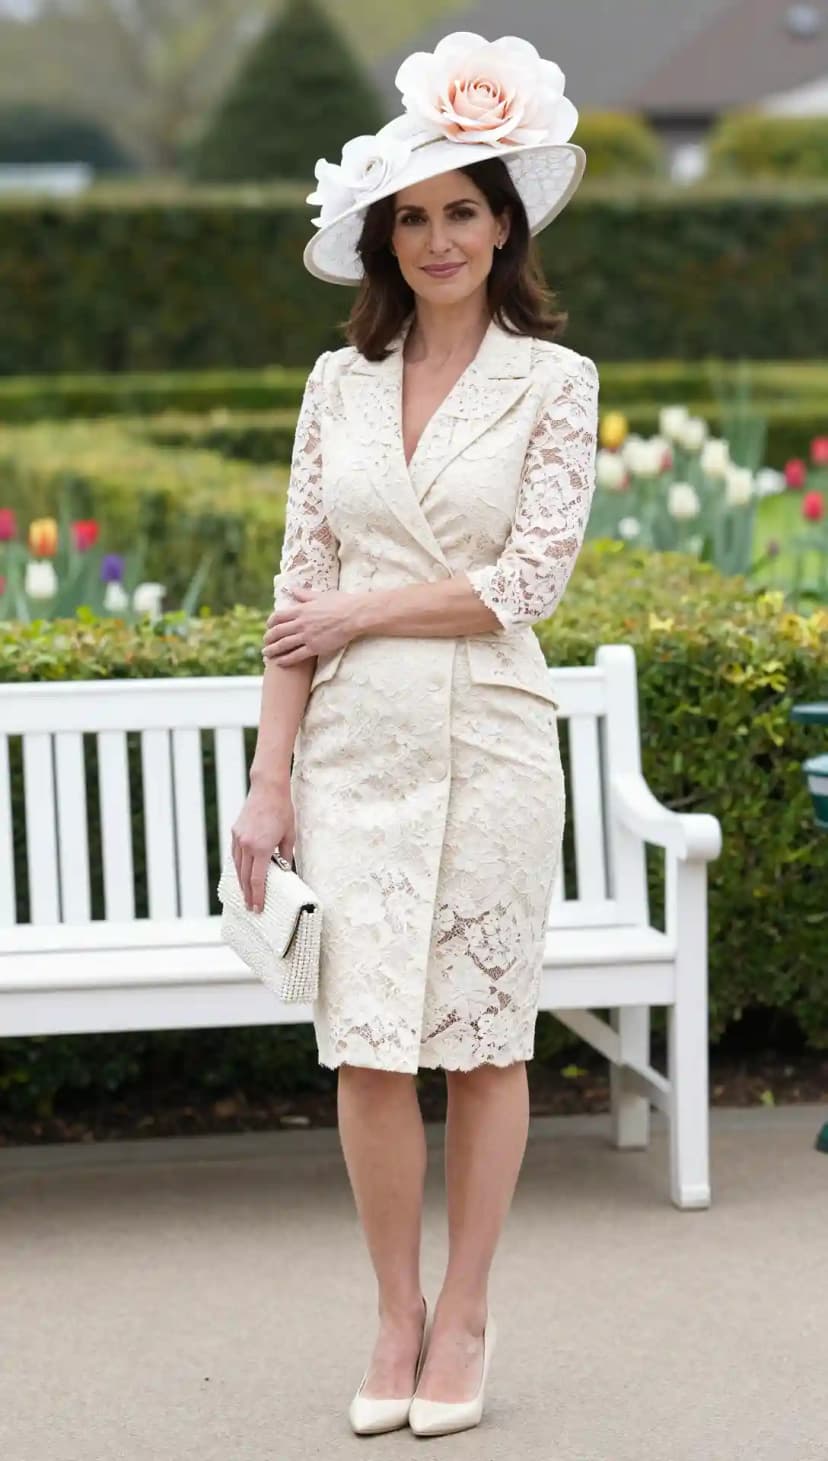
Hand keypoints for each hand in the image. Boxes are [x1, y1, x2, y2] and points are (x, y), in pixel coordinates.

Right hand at [231, 783, 294, 912]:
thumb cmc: (282, 811)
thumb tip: (285, 872)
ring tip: (246, 894)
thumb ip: (286, 856)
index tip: (257, 908)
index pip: (258, 879)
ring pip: (237, 867)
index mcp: (262, 848)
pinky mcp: (235, 832)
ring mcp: (238, 839)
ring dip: (241, 882)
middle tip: (250, 907)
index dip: (257, 896)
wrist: (267, 789)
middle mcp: (247, 845)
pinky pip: (235, 855)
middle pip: (245, 877)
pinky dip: (238, 867)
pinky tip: (241, 874)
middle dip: (248, 894)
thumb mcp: (289, 836)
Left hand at [262, 586, 359, 665]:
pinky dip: (286, 660)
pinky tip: (279, 663)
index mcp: (301, 610)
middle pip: (278, 632)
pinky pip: (296, 655)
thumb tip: (293, 588)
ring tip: (266, 654)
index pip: (278, 616)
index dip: (270, 622)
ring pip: (284, 644)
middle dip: (268, 638)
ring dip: (273, 650)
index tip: (268, 626)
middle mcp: (300, 623)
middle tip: (265, 642)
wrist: (353, 616)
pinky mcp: (315, 647)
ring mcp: (307, 636)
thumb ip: (304, 594)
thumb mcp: (320, 595)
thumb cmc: (340, 603)